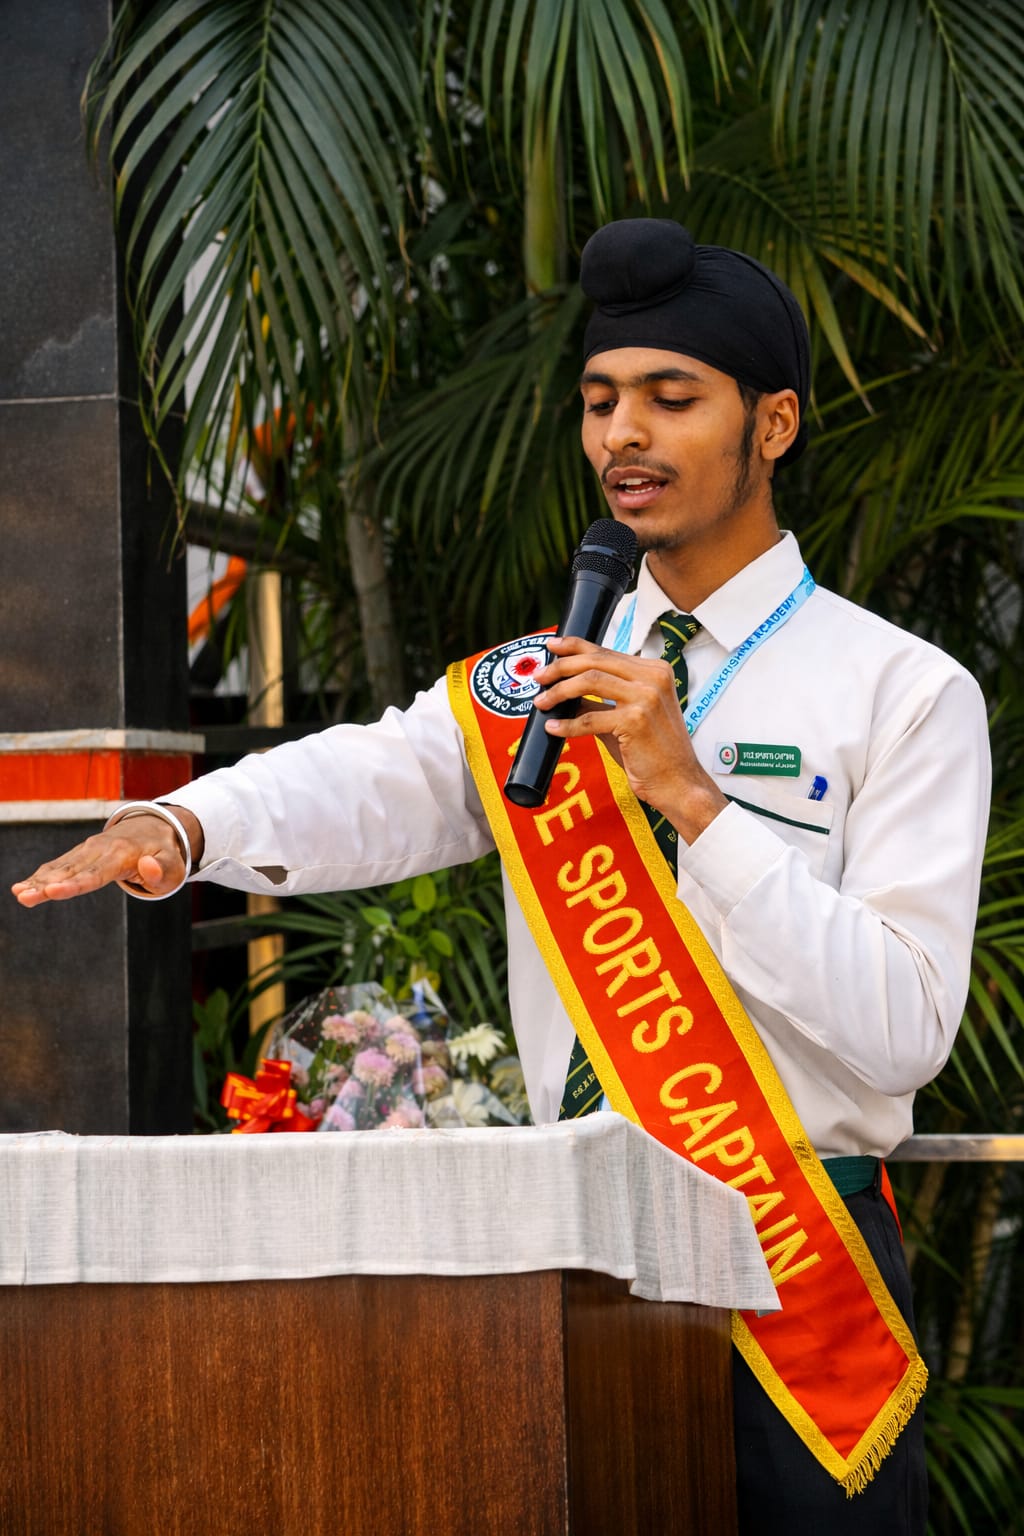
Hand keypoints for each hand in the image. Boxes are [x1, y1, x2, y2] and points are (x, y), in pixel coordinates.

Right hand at [11, 806, 202, 906]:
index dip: (74, 885)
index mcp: (122, 856)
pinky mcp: (81, 853)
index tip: (53, 891)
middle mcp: (100, 850)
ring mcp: (88, 849)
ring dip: (38, 880)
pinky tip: (23, 887)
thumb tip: (147, 866)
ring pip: (60, 867)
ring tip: (18, 893)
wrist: (155, 827)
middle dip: (45, 885)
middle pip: (70, 871)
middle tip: (23, 896)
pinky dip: (41, 875)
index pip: (95, 874)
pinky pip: (59, 865)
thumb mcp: (174, 866)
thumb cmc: (166, 854)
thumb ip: (162, 871)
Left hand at [534, 635, 726, 843]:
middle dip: (560, 667)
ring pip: (589, 682)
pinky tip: (553, 728)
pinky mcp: (636, 720)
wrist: (678, 782)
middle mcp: (653, 677)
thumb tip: (565, 692)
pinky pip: (590, 717)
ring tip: (541, 702)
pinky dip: (567, 724)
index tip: (551, 645)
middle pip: (595, 661)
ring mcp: (646, 697)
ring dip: (559, 692)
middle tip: (539, 678)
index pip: (606, 651)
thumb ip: (599, 701)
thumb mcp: (626, 717)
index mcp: (655, 671)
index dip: (574, 646)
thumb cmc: (653, 753)